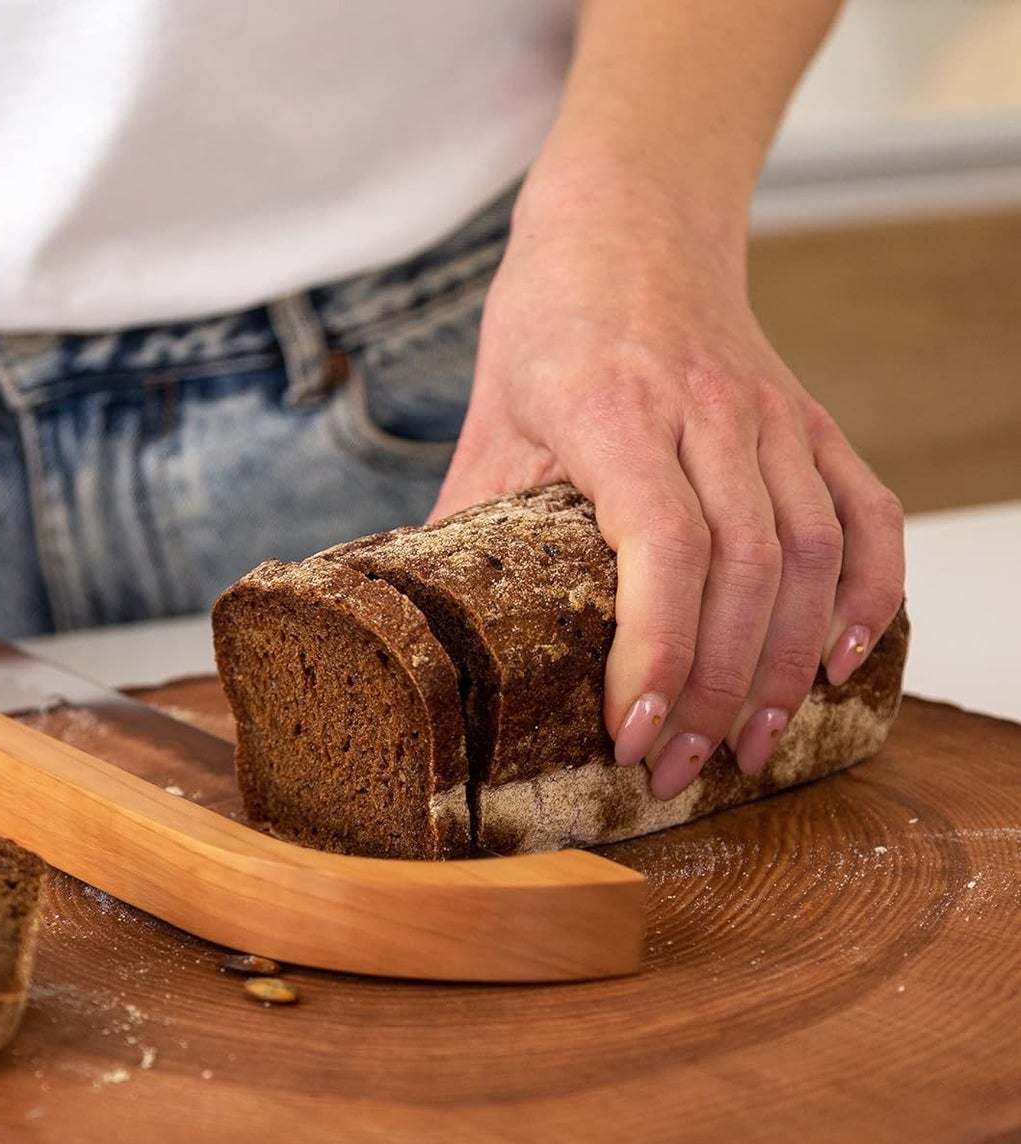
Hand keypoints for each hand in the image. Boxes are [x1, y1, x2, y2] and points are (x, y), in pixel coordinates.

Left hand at [432, 172, 904, 798]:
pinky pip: (866, 512)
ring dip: (788, 664)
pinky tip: (843, 662)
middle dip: (719, 690)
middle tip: (684, 771)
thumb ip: (469, 520)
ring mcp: (771, 415)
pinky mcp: (811, 423)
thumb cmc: (551, 318)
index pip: (663, 544)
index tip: (634, 732)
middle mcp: (707, 412)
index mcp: (612, 409)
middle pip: (745, 570)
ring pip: (811, 553)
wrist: (632, 217)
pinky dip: (870, 592)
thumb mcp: (490, 415)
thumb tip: (429, 627)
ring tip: (754, 746)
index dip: (659, 650)